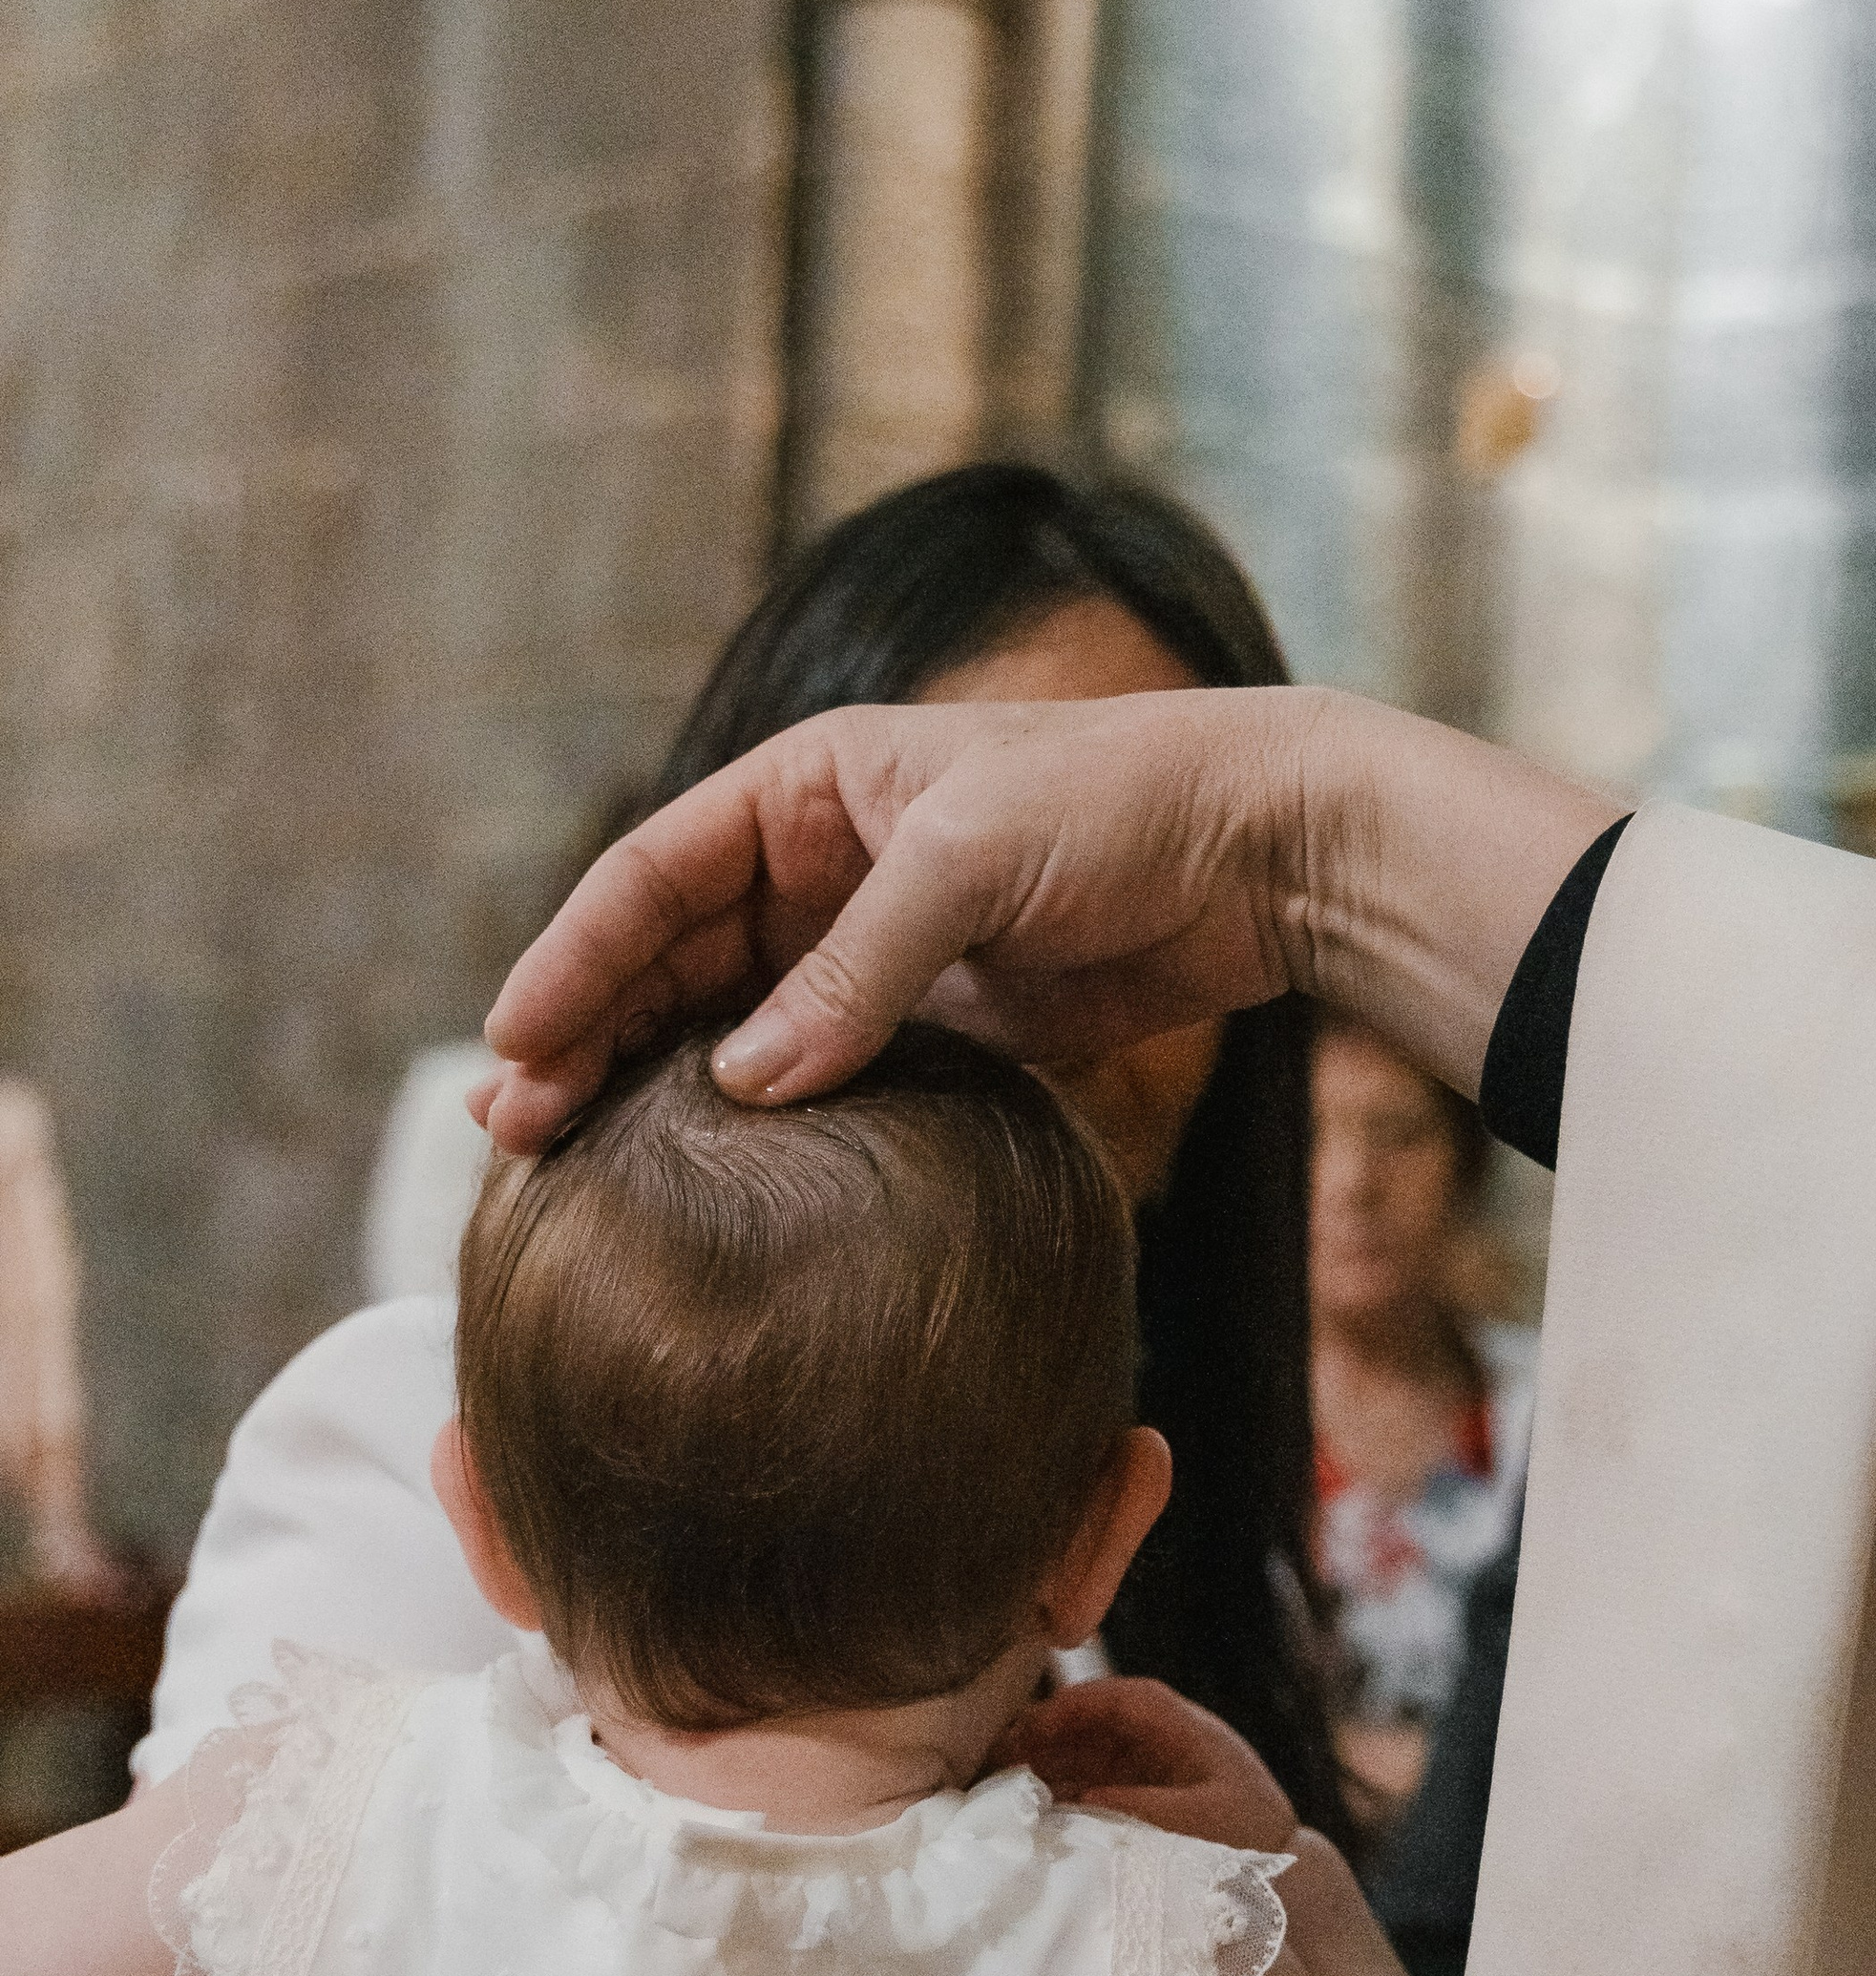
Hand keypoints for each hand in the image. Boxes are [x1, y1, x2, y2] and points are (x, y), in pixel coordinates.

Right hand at [478, 684, 1612, 1149]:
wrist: (1266, 848)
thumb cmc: (1122, 805)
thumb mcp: (973, 861)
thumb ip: (857, 972)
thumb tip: (739, 1087)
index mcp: (808, 786)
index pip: (652, 877)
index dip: (573, 960)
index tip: (509, 1046)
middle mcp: (824, 864)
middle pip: (674, 963)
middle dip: (590, 1043)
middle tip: (512, 1140)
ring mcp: (879, 949)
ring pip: (736, 1030)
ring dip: (658, 1095)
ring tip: (574, 1175)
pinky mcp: (943, 1023)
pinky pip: (828, 1078)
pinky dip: (767, 1129)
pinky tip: (713, 1188)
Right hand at [998, 1677, 1296, 1851]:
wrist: (1286, 1881)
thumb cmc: (1250, 1844)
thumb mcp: (1203, 1825)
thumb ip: (1144, 1810)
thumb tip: (1082, 1799)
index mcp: (1188, 1731)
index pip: (1122, 1699)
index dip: (1072, 1707)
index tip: (1029, 1730)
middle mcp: (1163, 1741)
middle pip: (1092, 1723)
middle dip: (1044, 1736)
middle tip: (995, 1763)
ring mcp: (1148, 1769)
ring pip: (1084, 1753)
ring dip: (1044, 1767)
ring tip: (1001, 1790)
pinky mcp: (1137, 1799)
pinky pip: (1088, 1785)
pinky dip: (1059, 1795)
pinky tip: (1031, 1816)